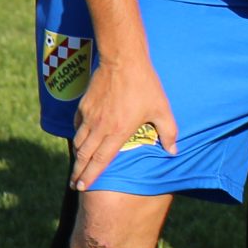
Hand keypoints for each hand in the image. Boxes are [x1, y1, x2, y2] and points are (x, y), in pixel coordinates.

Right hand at [70, 53, 173, 190]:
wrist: (123, 61)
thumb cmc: (145, 86)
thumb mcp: (162, 109)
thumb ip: (168, 132)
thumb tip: (173, 151)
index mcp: (118, 132)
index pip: (101, 160)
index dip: (91, 175)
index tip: (82, 186)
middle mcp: (99, 127)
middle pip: (84, 155)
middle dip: (78, 172)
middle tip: (74, 184)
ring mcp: (89, 116)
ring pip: (78, 142)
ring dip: (77, 157)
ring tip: (76, 167)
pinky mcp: (83, 105)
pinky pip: (76, 125)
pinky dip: (77, 136)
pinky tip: (80, 140)